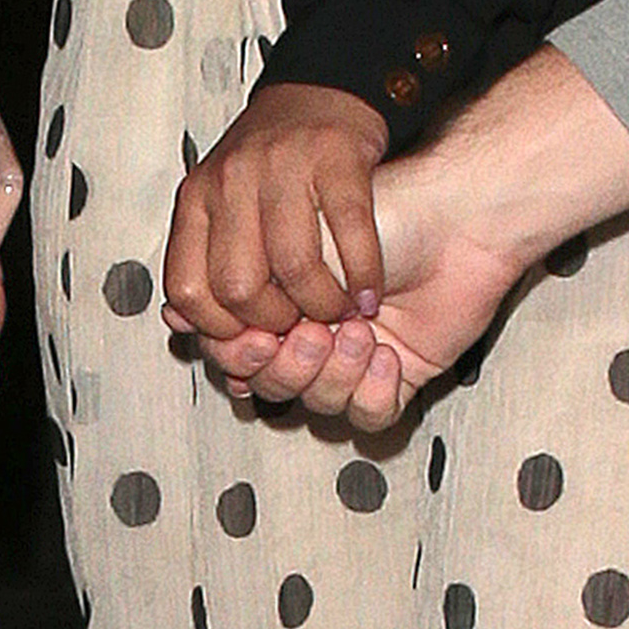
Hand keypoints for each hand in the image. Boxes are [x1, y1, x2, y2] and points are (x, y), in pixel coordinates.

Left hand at [162, 81, 389, 342]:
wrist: (324, 91)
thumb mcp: (221, 203)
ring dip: (323, 305)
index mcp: (197, 196)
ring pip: (293, 265)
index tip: (252, 334)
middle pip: (239, 285)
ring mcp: (283, 163)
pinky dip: (363, 273)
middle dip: (275, 321)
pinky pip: (349, 231)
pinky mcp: (336, 156)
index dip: (220, 327)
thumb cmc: (273, 159)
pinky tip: (369, 289)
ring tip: (339, 311)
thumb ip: (204, 263)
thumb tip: (184, 329)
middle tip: (300, 325)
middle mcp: (232, 177)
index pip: (188, 288)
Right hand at [202, 173, 528, 435]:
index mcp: (277, 295)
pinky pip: (367, 417)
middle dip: (283, 364)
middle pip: (268, 384)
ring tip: (361, 331)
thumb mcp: (291, 234)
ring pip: (315, 405)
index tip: (255, 330)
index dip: (236, 350)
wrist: (455, 214)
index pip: (232, 350)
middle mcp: (309, 328)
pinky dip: (372, 392)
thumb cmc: (373, 211)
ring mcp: (352, 355)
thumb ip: (234, 276)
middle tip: (311, 330)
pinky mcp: (396, 376)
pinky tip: (388, 354)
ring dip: (331, 372)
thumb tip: (173, 314)